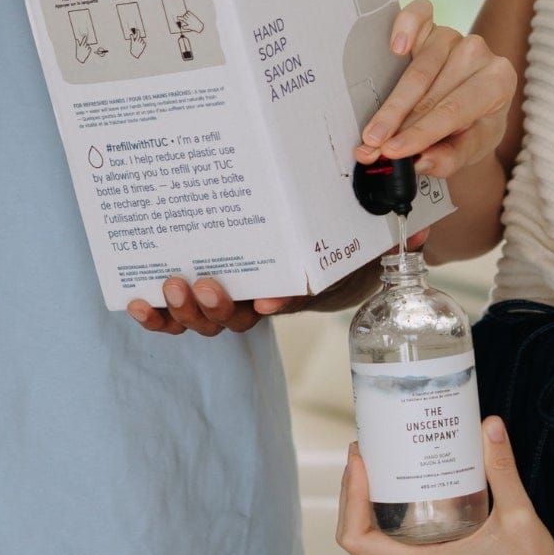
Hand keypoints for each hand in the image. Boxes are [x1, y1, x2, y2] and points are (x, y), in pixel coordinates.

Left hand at [126, 234, 430, 337]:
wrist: (310, 246)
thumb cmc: (338, 247)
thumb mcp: (364, 243)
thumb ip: (388, 241)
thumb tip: (419, 232)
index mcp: (298, 293)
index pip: (289, 303)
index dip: (280, 304)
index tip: (270, 300)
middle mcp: (259, 304)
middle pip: (235, 321)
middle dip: (217, 309)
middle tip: (210, 285)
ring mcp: (226, 304)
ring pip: (203, 322)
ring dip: (185, 310)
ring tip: (174, 285)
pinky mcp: (198, 297)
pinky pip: (174, 316)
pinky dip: (156, 317)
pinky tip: (134, 302)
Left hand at [336, 417, 553, 554]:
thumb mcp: (518, 515)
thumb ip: (502, 468)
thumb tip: (490, 425)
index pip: (359, 538)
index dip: (350, 497)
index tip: (361, 461)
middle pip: (358, 543)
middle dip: (353, 497)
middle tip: (366, 457)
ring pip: (372, 554)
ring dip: (365, 514)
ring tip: (378, 473)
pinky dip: (383, 531)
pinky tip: (401, 502)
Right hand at [353, 0, 515, 181]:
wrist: (472, 109)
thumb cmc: (473, 128)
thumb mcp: (470, 151)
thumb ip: (450, 158)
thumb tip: (422, 161)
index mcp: (499, 82)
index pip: (453, 110)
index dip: (420, 133)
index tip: (393, 152)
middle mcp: (478, 54)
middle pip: (430, 91)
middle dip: (397, 124)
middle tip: (372, 148)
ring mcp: (453, 36)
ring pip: (417, 68)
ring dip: (391, 104)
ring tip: (372, 132)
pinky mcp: (431, 25)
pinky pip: (417, 14)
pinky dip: (404, 26)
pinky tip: (394, 48)